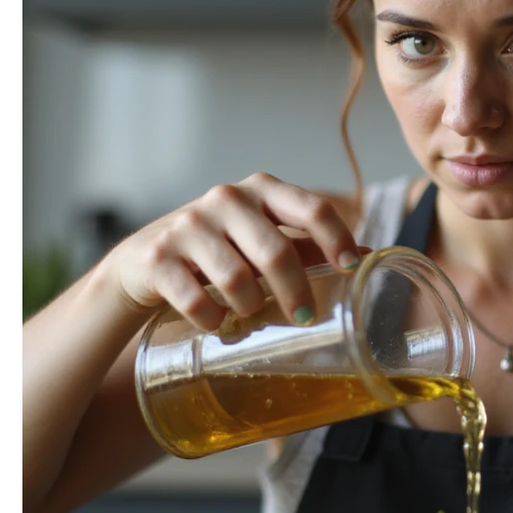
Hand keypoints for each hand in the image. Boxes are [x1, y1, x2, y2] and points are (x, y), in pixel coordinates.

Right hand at [102, 172, 365, 331]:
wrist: (144, 261)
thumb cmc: (220, 248)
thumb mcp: (264, 236)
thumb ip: (309, 244)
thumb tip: (369, 255)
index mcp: (261, 190)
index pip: (312, 208)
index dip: (338, 239)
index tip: (351, 269)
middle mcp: (226, 198)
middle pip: (277, 252)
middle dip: (296, 292)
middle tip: (304, 317)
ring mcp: (188, 225)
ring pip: (237, 279)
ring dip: (250, 307)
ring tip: (249, 313)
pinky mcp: (157, 257)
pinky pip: (196, 299)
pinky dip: (212, 319)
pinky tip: (215, 322)